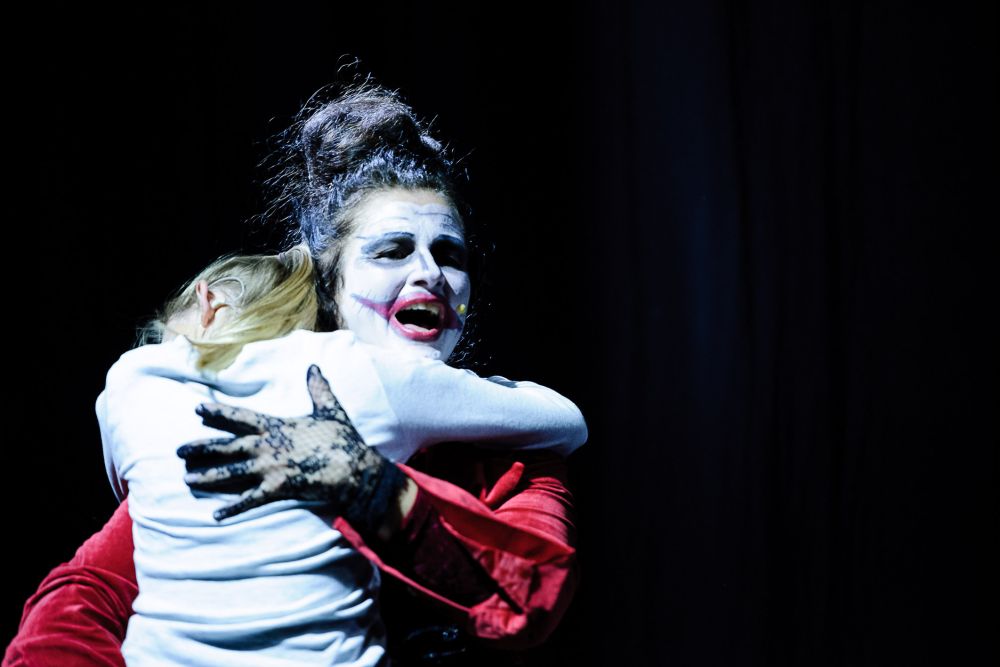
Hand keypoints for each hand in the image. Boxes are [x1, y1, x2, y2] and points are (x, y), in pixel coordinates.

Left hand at [178, 364, 405, 525]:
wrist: (353, 469)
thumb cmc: (342, 439)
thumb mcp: (329, 410)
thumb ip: (317, 389)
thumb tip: (313, 367)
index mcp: (276, 426)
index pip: (240, 417)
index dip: (218, 413)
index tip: (198, 409)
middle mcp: (267, 446)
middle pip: (226, 446)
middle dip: (201, 448)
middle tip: (179, 451)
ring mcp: (269, 468)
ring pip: (231, 473)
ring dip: (208, 477)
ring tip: (187, 479)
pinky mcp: (277, 489)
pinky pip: (249, 500)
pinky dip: (232, 509)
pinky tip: (216, 515)